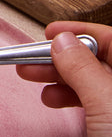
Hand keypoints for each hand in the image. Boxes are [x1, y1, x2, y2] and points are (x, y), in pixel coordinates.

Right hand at [18, 22, 111, 136]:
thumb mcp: (104, 101)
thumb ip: (81, 68)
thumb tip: (62, 41)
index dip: (80, 33)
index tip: (50, 33)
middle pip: (98, 61)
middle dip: (62, 57)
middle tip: (31, 57)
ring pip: (92, 82)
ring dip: (60, 77)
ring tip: (31, 77)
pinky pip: (92, 103)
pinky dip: (69, 98)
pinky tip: (52, 100)